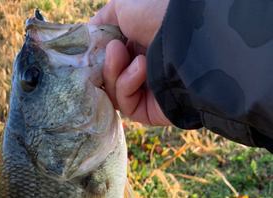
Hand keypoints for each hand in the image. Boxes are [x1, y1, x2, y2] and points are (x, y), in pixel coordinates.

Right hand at [88, 0, 171, 126]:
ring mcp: (146, 93)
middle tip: (114, 50)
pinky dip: (127, 85)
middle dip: (105, 64)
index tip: (88, 51)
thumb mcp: (123, 6)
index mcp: (137, 46)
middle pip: (106, 79)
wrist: (185, 38)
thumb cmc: (157, 15)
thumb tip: (87, 36)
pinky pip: (126, 105)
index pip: (106, 60)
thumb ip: (102, 21)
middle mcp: (142, 70)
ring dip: (115, 73)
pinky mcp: (149, 112)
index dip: (95, 57)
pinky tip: (142, 68)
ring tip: (130, 56)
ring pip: (112, 93)